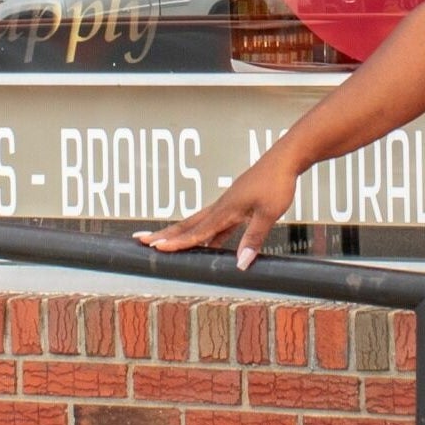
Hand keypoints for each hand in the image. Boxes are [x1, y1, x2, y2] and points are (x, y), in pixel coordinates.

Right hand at [136, 153, 298, 270]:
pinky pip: (213, 222)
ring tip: (161, 242)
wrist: (285, 160)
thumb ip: (253, 238)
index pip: (197, 231)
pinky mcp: (234, 204)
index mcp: (226, 209)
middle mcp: (221, 206)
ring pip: (197, 222)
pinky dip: (203, 233)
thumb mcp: (268, 214)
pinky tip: (205, 243)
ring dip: (179, 233)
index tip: (156, 248)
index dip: (177, 242)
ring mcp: (226, 204)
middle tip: (140, 240)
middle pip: (187, 224)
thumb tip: (241, 264)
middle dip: (164, 234)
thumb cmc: (277, 184)